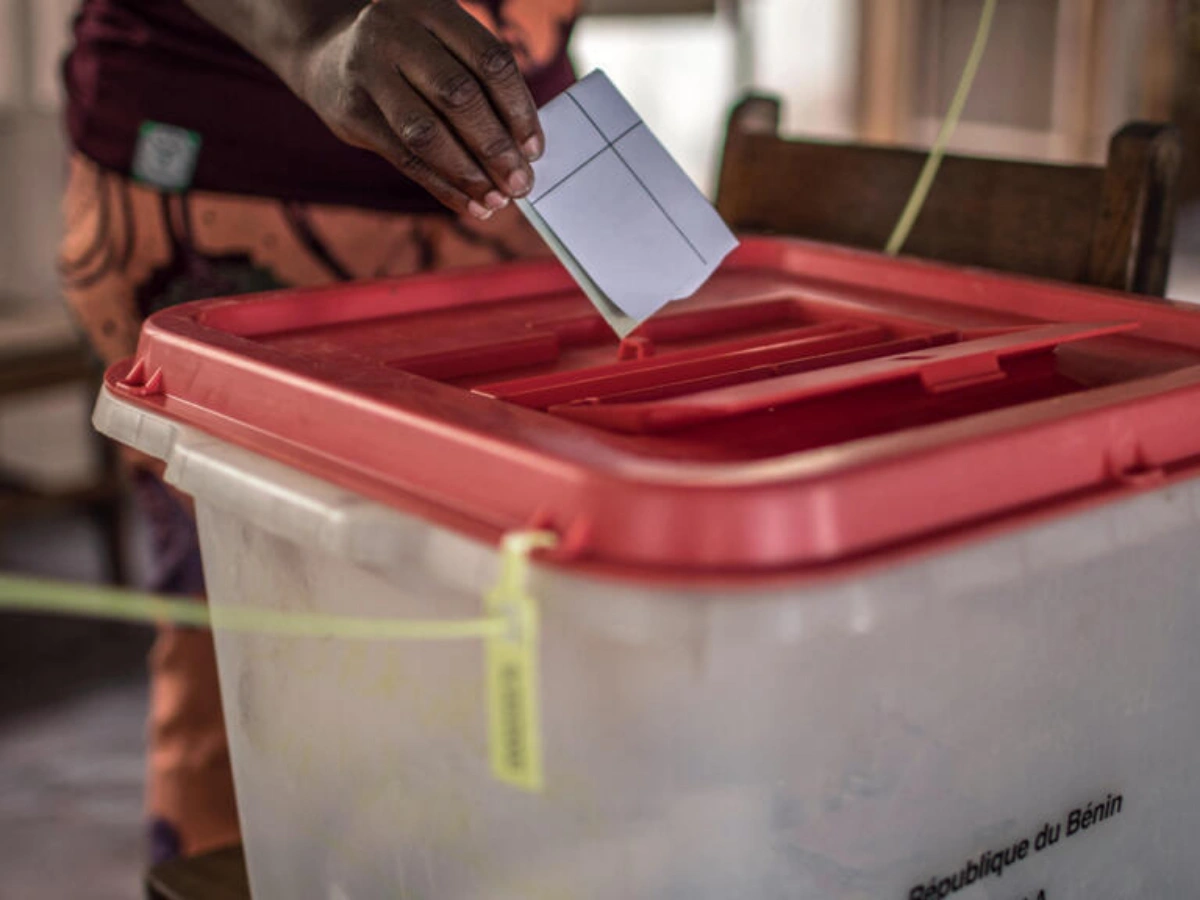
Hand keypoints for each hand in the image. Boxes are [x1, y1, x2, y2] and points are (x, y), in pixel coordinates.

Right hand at [288, 0, 542, 217]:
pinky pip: (405, 158)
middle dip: (496, 147)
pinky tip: (470, 205)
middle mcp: (395, 33)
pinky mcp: (352, 113)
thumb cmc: (407, 56)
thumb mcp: (441, 45)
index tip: (535, 149)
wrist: (325, 53)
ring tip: (498, 200)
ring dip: (468, 174)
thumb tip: (524, 149)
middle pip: (459, 96)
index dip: (518, 108)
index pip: (489, 60)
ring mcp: (368, 71)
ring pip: (427, 132)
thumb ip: (478, 82)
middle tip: (521, 183)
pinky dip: (443, 187)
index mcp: (431, 9)